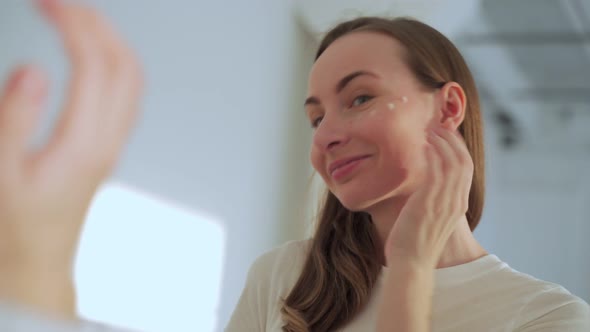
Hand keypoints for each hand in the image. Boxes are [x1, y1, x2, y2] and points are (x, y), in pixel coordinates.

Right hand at [0, 0, 142, 313]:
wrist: (37, 260)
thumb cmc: (17, 227)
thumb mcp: (0, 174)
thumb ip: (13, 119)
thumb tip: (32, 70)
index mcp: (84, 144)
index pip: (94, 67)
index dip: (74, 25)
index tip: (50, 2)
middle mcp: (108, 140)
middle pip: (123, 66)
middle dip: (96, 23)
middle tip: (60, 3)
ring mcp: (113, 143)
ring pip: (131, 79)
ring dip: (109, 40)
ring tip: (75, 17)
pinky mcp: (107, 147)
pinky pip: (126, 95)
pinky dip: (113, 61)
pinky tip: (94, 53)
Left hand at [384, 127, 473, 267]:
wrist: (411, 262)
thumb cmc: (415, 241)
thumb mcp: (430, 217)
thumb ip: (432, 199)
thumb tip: (422, 184)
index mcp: (458, 205)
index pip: (467, 169)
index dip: (459, 148)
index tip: (448, 135)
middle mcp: (456, 202)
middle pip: (464, 162)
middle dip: (453, 140)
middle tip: (440, 126)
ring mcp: (444, 202)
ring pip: (452, 163)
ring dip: (442, 143)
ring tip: (431, 130)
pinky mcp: (429, 203)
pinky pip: (436, 171)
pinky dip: (432, 154)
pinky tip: (424, 145)